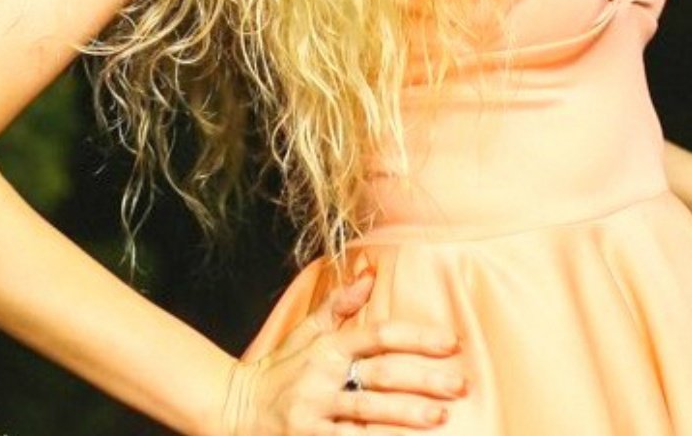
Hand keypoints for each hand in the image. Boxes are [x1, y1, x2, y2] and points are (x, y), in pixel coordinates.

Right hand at [225, 266, 465, 434]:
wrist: (232, 407)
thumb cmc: (277, 371)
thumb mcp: (304, 334)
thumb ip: (337, 307)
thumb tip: (369, 274)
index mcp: (327, 347)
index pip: (378, 334)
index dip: (416, 336)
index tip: (451, 343)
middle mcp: (322, 375)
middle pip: (380, 373)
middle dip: (422, 378)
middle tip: (459, 384)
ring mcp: (314, 410)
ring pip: (367, 411)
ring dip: (405, 414)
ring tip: (439, 417)